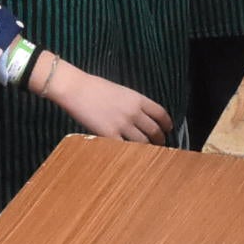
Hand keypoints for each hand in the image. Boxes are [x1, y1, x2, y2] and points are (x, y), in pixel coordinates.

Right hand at [36, 57, 171, 142]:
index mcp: (138, 99)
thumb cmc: (95, 87)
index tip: (168, 129)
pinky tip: (130, 156)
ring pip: (143, 142)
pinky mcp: (109, 135)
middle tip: (160, 145)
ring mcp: (122, 124)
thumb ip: (132, 103)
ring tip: (147, 153)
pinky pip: (124, 148)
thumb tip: (140, 116)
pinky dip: (130, 153)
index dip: (166, 124)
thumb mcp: (120, 91)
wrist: (76, 88)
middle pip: (154, 130)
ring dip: (147, 149)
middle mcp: (134, 112)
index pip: (160, 113)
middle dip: (160, 139)